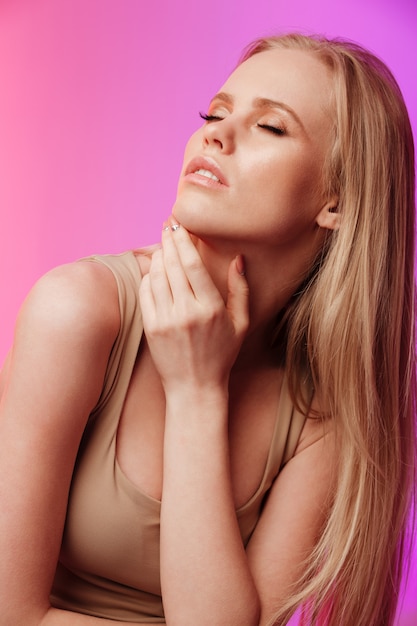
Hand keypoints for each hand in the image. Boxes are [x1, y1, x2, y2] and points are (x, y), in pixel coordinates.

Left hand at [138, 221, 248, 396]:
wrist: (195, 387)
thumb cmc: (221, 354)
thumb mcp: (240, 323)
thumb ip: (241, 289)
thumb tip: (238, 259)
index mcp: (211, 309)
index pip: (193, 265)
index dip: (184, 241)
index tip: (179, 225)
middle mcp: (186, 313)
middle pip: (172, 266)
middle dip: (168, 240)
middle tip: (167, 224)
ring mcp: (165, 321)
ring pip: (156, 276)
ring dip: (158, 256)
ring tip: (163, 246)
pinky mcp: (150, 328)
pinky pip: (145, 292)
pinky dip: (148, 277)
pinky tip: (155, 270)